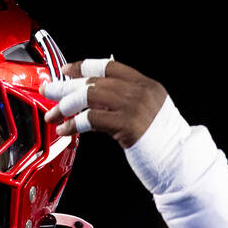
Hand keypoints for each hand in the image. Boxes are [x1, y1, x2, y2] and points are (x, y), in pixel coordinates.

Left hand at [40, 59, 166, 147]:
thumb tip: (94, 96)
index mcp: (146, 85)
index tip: (65, 70)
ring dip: (66, 106)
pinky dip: (74, 124)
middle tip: (48, 91)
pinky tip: (65, 130)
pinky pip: (92, 119)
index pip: (109, 66)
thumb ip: (126, 100)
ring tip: (53, 115)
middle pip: (95, 81)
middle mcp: (141, 92)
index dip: (84, 66)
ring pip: (90, 97)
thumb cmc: (161, 142)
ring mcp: (136, 107)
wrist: (180, 161)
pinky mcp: (129, 126)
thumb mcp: (147, 112)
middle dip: (66, 86)